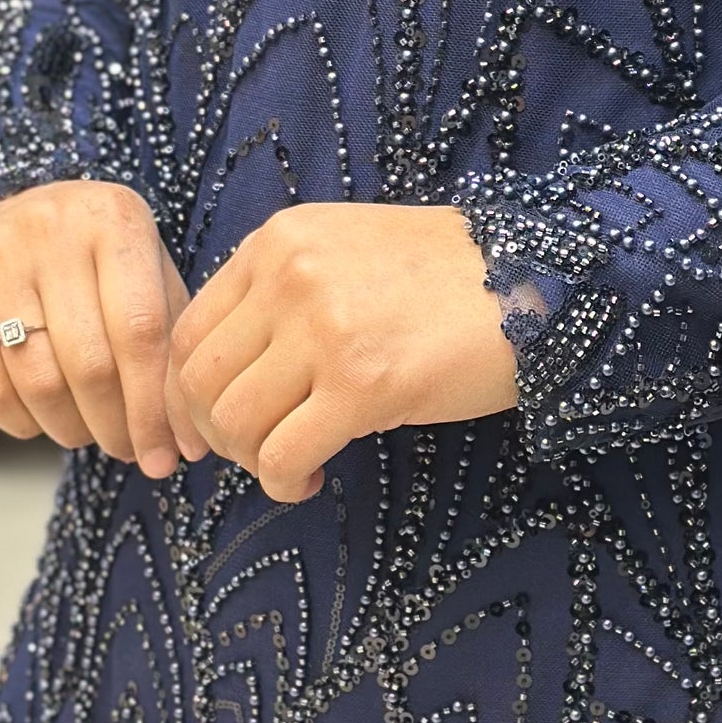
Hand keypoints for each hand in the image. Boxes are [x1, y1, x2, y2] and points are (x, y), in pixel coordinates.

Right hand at [0, 180, 204, 478]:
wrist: (12, 211)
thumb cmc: (100, 260)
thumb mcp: (146, 274)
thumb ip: (171, 344)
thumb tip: (184, 443)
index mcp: (114, 218)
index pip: (141, 332)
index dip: (155, 407)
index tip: (167, 457)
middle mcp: (49, 226)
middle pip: (89, 363)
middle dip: (116, 427)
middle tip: (130, 452)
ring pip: (38, 381)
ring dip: (71, 429)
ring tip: (90, 434)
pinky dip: (21, 423)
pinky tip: (42, 420)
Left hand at [170, 202, 520, 501]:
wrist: (536, 280)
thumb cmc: (447, 275)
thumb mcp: (346, 250)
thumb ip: (282, 290)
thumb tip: (229, 369)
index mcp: (279, 241)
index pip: (187, 329)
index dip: (185, 394)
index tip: (210, 425)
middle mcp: (290, 277)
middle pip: (199, 380)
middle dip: (215, 433)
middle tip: (253, 452)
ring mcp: (324, 330)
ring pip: (235, 421)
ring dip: (250, 460)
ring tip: (289, 464)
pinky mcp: (363, 384)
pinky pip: (283, 454)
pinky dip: (283, 480)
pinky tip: (310, 478)